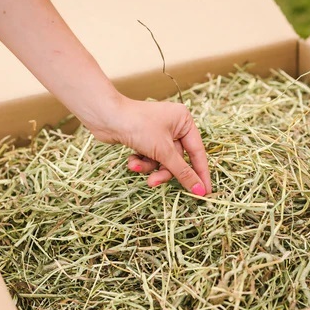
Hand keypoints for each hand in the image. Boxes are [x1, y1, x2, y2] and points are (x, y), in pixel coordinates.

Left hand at [87, 95, 211, 195]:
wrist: (105, 116)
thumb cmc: (138, 125)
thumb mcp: (163, 151)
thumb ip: (182, 172)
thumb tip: (199, 190)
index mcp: (184, 120)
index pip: (197, 152)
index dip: (200, 173)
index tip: (204, 192)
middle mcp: (173, 125)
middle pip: (177, 160)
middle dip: (163, 171)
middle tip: (154, 183)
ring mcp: (158, 132)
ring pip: (161, 161)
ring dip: (148, 167)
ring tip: (135, 167)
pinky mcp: (144, 139)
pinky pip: (149, 157)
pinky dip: (140, 161)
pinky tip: (130, 160)